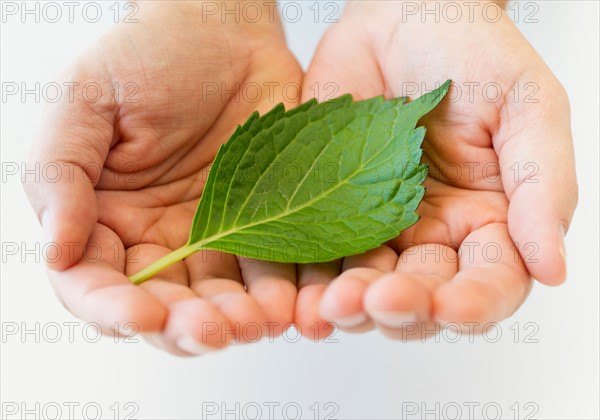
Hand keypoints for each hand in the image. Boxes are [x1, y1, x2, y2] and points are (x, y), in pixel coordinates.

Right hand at [24, 2, 302, 353]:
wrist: (225, 34)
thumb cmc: (149, 57)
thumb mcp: (86, 103)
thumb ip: (62, 175)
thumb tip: (57, 252)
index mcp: (107, 220)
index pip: (98, 284)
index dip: (114, 308)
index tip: (141, 314)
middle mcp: (160, 242)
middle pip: (166, 308)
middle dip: (187, 327)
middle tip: (212, 330)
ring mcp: (216, 240)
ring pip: (221, 302)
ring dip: (238, 320)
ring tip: (257, 321)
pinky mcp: (266, 229)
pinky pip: (274, 271)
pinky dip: (284, 293)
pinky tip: (293, 301)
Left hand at [296, 1, 577, 338]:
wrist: (399, 17)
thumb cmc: (473, 54)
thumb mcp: (528, 110)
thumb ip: (543, 187)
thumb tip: (553, 268)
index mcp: (487, 221)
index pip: (490, 283)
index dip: (473, 304)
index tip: (450, 308)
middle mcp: (432, 236)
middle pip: (422, 296)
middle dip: (401, 308)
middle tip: (379, 302)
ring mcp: (376, 227)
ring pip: (366, 288)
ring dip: (351, 305)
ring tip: (332, 304)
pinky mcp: (328, 213)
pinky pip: (316, 254)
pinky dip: (307, 280)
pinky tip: (299, 295)